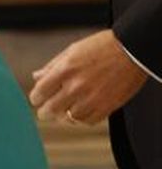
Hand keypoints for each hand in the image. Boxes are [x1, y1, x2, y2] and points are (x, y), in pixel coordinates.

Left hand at [28, 29, 148, 125]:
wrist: (132, 50)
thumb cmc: (101, 47)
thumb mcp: (72, 51)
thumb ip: (52, 66)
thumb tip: (36, 77)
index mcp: (64, 70)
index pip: (40, 92)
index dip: (36, 98)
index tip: (37, 99)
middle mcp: (76, 86)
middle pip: (50, 110)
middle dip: (45, 112)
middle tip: (46, 112)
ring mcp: (92, 98)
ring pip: (68, 118)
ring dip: (64, 117)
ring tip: (64, 112)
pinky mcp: (107, 107)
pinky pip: (88, 121)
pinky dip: (82, 119)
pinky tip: (81, 112)